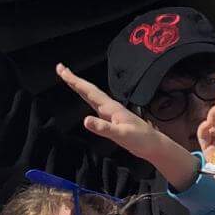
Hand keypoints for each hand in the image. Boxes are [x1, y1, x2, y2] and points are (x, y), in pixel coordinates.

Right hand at [58, 63, 197, 187]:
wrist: (154, 145)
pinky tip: (86, 99)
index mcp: (110, 108)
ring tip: (69, 79)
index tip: (61, 69)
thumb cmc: (140, 140)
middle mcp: (110, 107)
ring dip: (80, 87)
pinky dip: (87, 98)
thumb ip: (104, 128)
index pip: (89, 91)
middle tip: (60, 68)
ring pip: (92, 96)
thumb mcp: (121, 135)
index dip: (74, 81)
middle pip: (89, 90)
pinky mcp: (112, 119)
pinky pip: (95, 105)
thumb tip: (85, 120)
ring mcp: (111, 113)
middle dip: (74, 80)